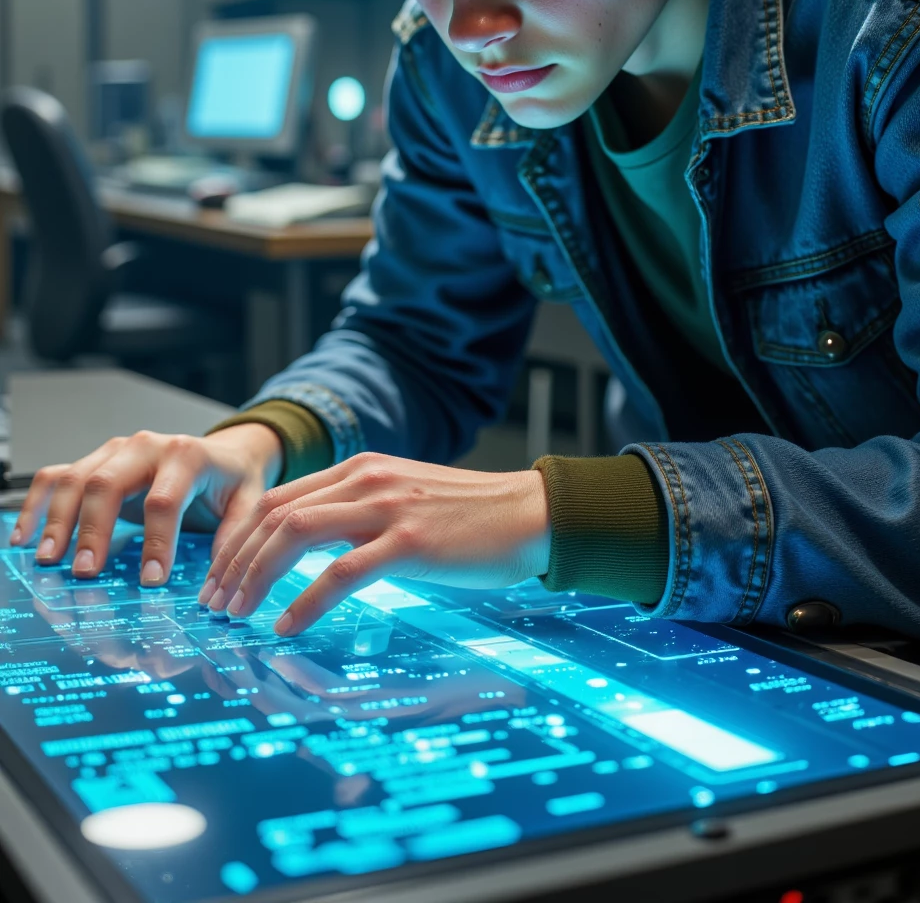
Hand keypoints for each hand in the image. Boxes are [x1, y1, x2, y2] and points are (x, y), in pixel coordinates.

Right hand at [9, 425, 282, 586]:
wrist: (224, 452)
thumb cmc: (232, 479)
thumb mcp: (249, 501)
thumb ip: (236, 535)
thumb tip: (221, 579)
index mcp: (187, 456)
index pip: (164, 500)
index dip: (157, 542)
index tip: (151, 581)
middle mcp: (146, 447)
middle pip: (108, 483)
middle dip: (93, 529)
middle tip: (86, 572)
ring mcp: (116, 451)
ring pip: (77, 479)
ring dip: (59, 521)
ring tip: (49, 560)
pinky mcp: (96, 461)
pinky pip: (58, 477)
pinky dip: (37, 504)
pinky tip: (24, 537)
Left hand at [200, 452, 551, 636]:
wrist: (531, 513)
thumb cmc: (472, 518)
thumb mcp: (406, 500)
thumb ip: (361, 513)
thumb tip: (316, 551)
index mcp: (361, 469)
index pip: (278, 498)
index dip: (239, 539)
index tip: (219, 576)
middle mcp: (366, 479)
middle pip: (275, 515)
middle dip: (233, 561)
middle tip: (212, 603)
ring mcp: (387, 508)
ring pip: (295, 535)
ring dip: (255, 578)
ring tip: (236, 615)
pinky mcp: (409, 541)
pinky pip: (340, 572)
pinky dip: (304, 601)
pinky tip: (286, 626)